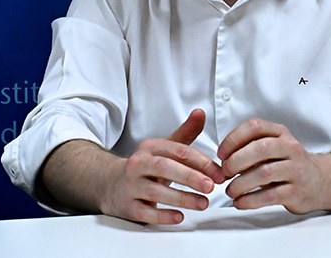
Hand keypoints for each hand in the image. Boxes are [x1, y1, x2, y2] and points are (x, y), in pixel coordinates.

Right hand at [99, 109, 224, 224]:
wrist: (110, 183)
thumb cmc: (145, 166)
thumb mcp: (164, 148)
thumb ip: (185, 133)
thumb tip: (200, 113)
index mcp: (150, 147)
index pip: (178, 151)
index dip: (201, 162)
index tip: (219, 173)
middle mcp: (138, 164)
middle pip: (165, 168)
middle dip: (190, 177)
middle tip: (211, 187)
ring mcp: (131, 185)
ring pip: (156, 191)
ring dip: (182, 198)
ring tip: (203, 203)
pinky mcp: (127, 206)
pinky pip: (144, 212)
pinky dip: (162, 215)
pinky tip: (179, 217)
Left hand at [217, 118, 327, 213]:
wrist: (320, 181)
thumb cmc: (288, 163)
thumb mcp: (274, 146)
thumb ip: (252, 146)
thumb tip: (223, 159)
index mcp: (280, 132)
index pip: (254, 126)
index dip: (233, 139)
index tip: (221, 154)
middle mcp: (290, 148)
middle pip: (259, 148)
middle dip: (236, 161)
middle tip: (225, 173)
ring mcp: (296, 169)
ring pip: (264, 173)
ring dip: (241, 183)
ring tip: (230, 191)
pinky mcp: (296, 192)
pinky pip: (270, 196)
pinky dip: (250, 200)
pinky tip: (240, 202)